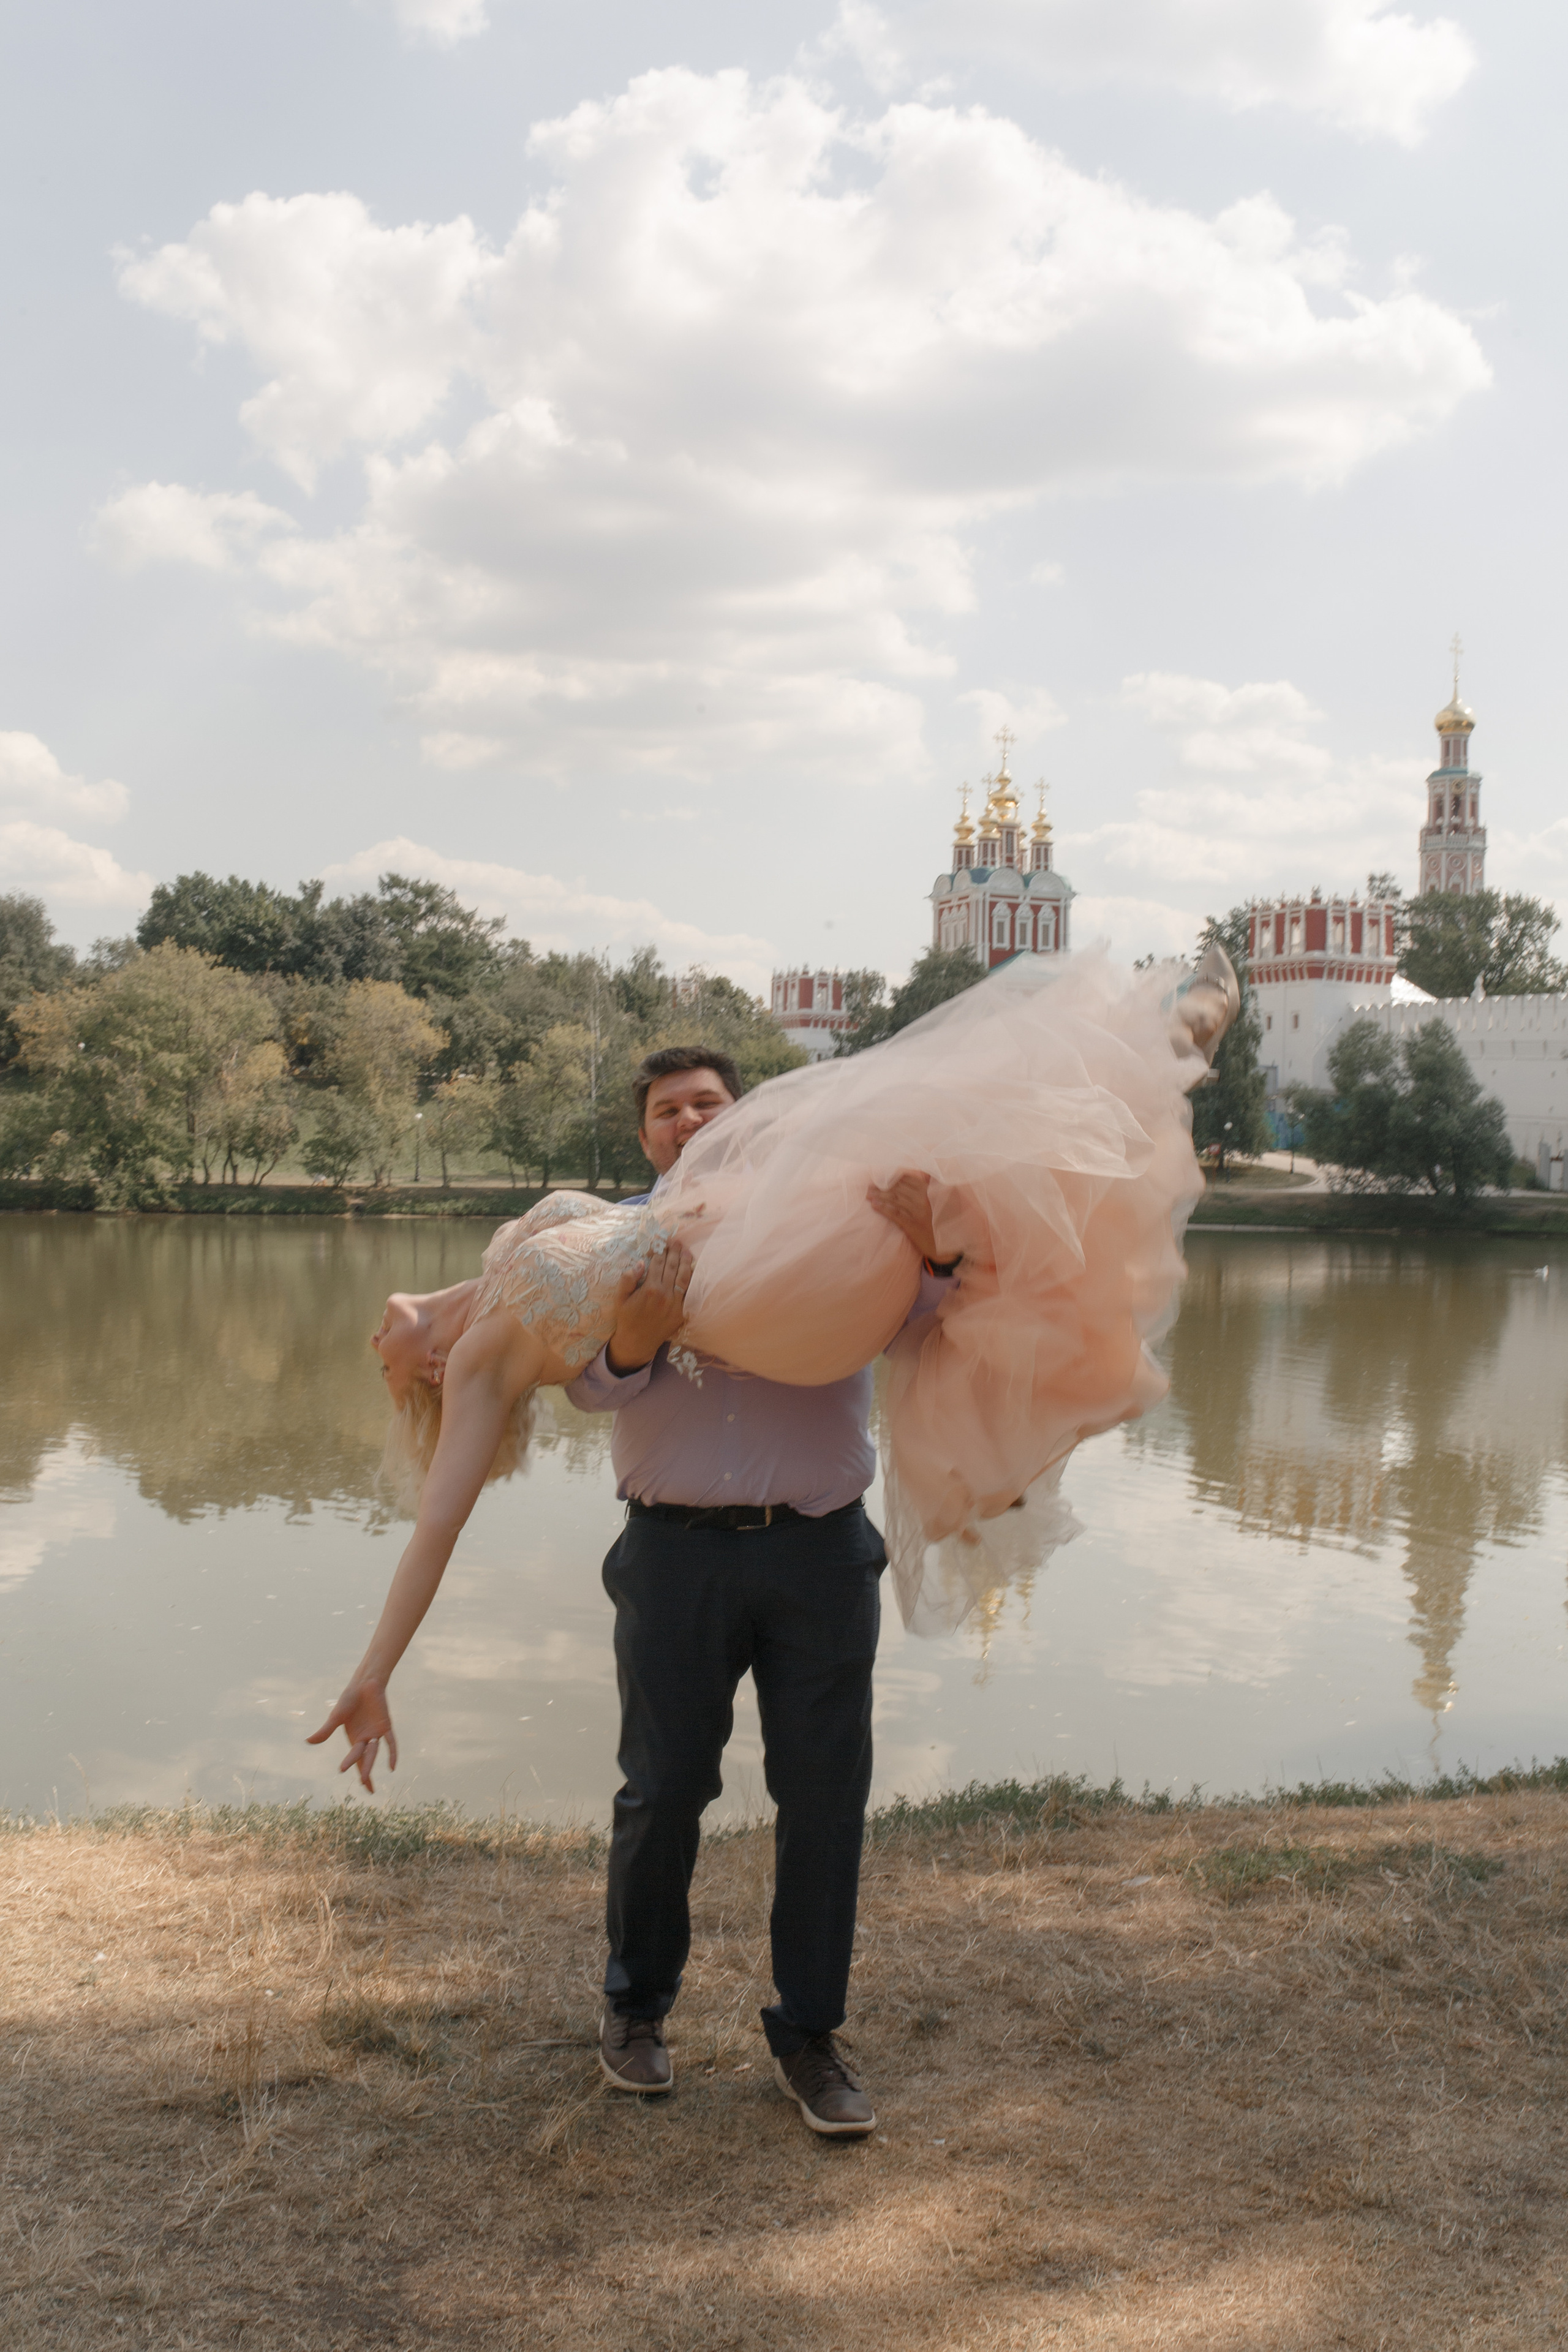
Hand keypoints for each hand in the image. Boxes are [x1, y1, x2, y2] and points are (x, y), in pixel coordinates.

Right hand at [307, 1677, 397, 1793]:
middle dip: (364, 1772)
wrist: (364, 1684)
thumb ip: (325, 1731)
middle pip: (365, 1759)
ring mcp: (375, 1732)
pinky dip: (392, 1753)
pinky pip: (390, 1742)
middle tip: (366, 1788)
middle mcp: (365, 1739)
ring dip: (369, 1764)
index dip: (351, 1768)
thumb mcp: (336, 1717)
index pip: (354, 1758)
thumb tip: (308, 1742)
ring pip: (374, 1752)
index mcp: (353, 1738)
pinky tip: (392, 1767)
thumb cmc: (349, 1699)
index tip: (347, 1779)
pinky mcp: (385, 1726)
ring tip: (366, 1780)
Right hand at [605, 1237, 695, 1372]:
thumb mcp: (620, 1298)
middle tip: (675, 1241)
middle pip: (672, 1266)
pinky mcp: (682, 1312)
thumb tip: (640, 1263)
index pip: (657, 1263)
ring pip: (684, 1277)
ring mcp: (675, 1303)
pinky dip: (691, 1279)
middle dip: (674, 1251)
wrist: (637, 1341)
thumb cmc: (627, 1318)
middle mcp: (664, 1294)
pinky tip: (692, 1270)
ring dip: (686, 1261)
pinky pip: (689, 1292)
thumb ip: (628, 1279)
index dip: (659, 1250)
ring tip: (686, 1250)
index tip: (661, 1240)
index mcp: (649, 1289)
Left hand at [866, 1169, 942, 1262]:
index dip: (893, 1178)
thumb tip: (919, 1175)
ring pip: (895, 1200)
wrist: (942, 1245)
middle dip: (882, 1186)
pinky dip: (883, 1209)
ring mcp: (918, 1213)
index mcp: (929, 1192)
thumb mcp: (934, 1203)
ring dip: (879, 1196)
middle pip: (899, 1189)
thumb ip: (926, 1189)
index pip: (908, 1180)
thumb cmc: (936, 1221)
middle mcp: (924, 1200)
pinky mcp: (913, 1225)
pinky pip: (895, 1215)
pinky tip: (874, 1205)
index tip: (880, 1176)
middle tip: (869, 1186)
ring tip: (868, 1194)